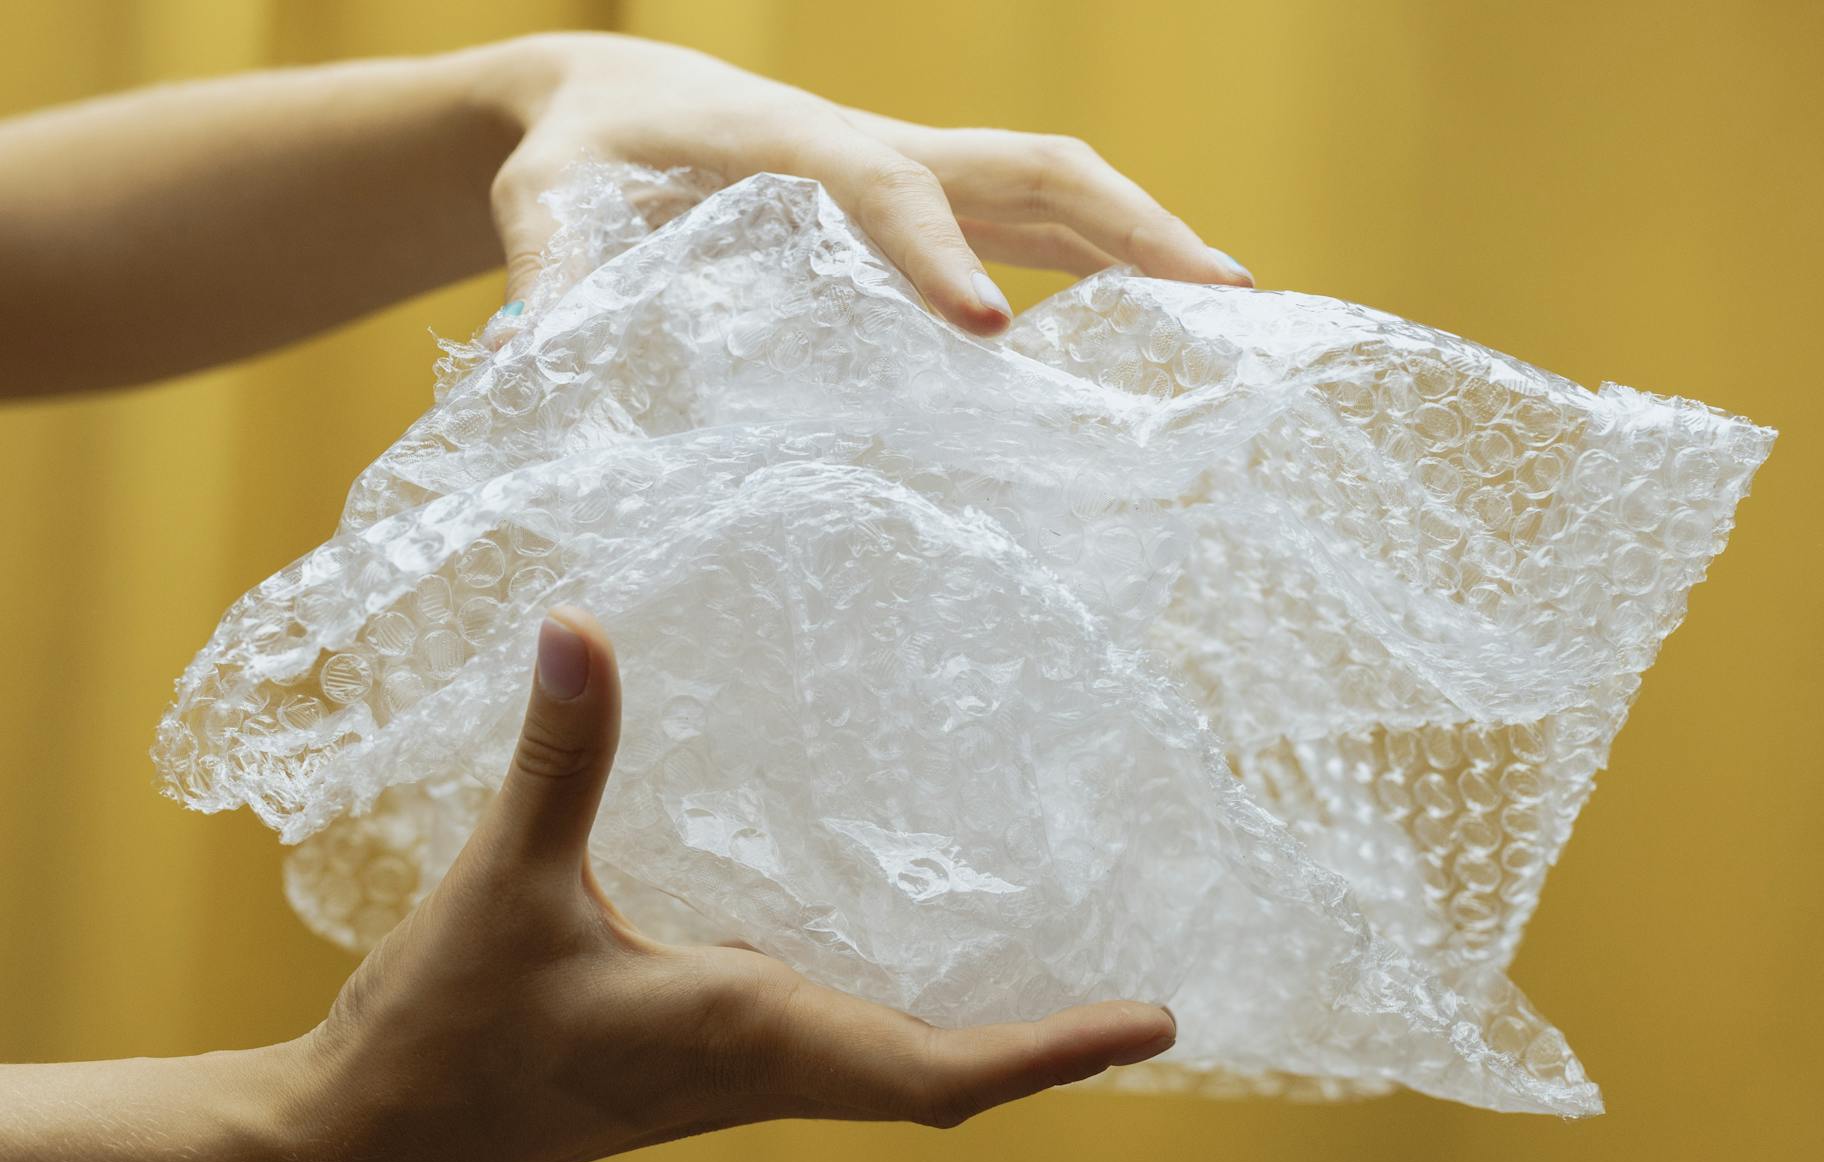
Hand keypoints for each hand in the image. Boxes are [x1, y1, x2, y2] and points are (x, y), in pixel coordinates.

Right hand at [300, 608, 1176, 1161]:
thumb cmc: (440, 1034)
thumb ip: (562, 755)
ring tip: (1057, 961)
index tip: (1152, 1021)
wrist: (362, 1142)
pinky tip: (895, 944)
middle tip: (1139, 996)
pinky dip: (900, 1010)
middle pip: (941, 1075)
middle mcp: (762, 1066)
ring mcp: (735, 1077)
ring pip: (894, 1064)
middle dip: (1044, 1043)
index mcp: (745, 1033)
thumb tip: (582, 628)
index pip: (935, 1070)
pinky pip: (835, 1045)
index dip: (1049, 1049)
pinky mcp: (702, 1068)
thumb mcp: (505, 880)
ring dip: (982, 1031)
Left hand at [482, 32, 1253, 329]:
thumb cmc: (579, 155)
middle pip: (1032, 167)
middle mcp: (878, 151)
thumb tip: (539, 357)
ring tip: (1239, 311)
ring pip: (1058, 186)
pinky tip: (1158, 321)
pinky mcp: (927, 194)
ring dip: (1149, 237)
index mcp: (794, 156)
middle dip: (1128, 227)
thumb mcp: (543, 202)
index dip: (934, 253)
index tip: (985, 333)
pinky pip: (1037, 214)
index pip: (884, 192)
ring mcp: (916, 169)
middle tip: (1226, 299)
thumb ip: (550, 271)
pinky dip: (1105, 257)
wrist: (609, 98)